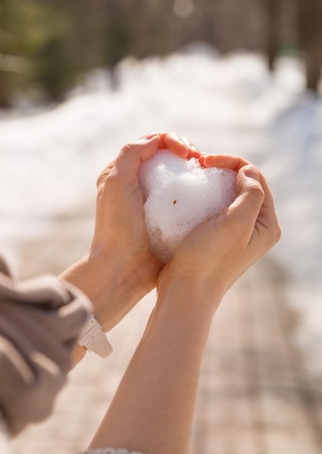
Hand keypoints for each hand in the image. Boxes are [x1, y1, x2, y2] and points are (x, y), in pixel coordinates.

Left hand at [61, 133, 200, 331]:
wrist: (122, 269)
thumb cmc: (118, 226)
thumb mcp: (118, 183)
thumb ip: (131, 154)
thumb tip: (157, 140)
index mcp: (122, 172)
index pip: (152, 143)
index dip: (172, 141)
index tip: (187, 154)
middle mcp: (136, 184)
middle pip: (167, 157)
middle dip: (187, 152)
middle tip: (201, 161)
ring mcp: (153, 202)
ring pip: (178, 176)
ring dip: (194, 171)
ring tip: (208, 175)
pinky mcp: (167, 219)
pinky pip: (185, 199)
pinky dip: (197, 193)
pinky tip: (209, 196)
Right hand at [157, 154, 280, 305]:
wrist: (185, 291)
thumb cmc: (209, 258)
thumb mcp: (236, 222)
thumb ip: (250, 193)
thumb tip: (247, 171)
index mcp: (267, 224)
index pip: (256, 178)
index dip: (232, 163)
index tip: (206, 162)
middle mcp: (255, 228)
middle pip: (243, 184)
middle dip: (222, 169)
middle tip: (198, 165)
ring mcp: (235, 233)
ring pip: (226, 194)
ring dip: (211, 182)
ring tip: (192, 177)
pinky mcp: (216, 237)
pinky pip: (213, 207)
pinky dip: (202, 196)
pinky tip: (187, 196)